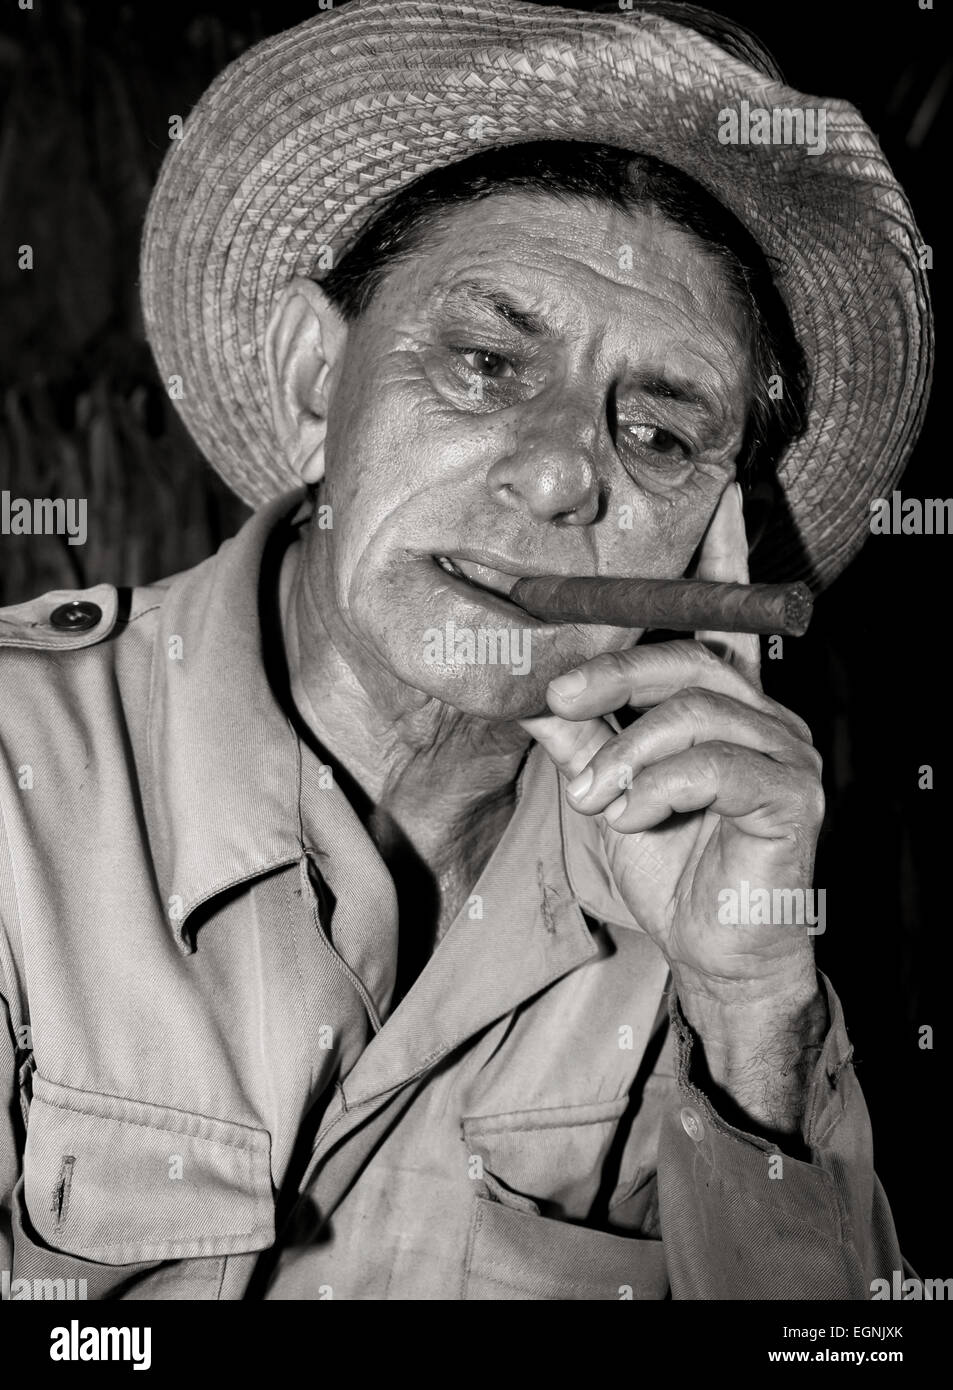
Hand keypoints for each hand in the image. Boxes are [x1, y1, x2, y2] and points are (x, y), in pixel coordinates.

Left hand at [521, 483, 826, 1130]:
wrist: (714, 953)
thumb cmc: (668, 867)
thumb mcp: (608, 788)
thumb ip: (581, 736)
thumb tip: (530, 689)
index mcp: (725, 703)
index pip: (723, 616)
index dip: (723, 549)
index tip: (714, 486)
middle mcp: (764, 713)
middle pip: (686, 655)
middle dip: (610, 672)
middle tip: (554, 703)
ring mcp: (786, 750)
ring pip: (694, 710)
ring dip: (626, 752)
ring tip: (593, 798)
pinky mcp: (794, 793)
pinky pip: (714, 763)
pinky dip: (657, 786)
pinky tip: (631, 818)